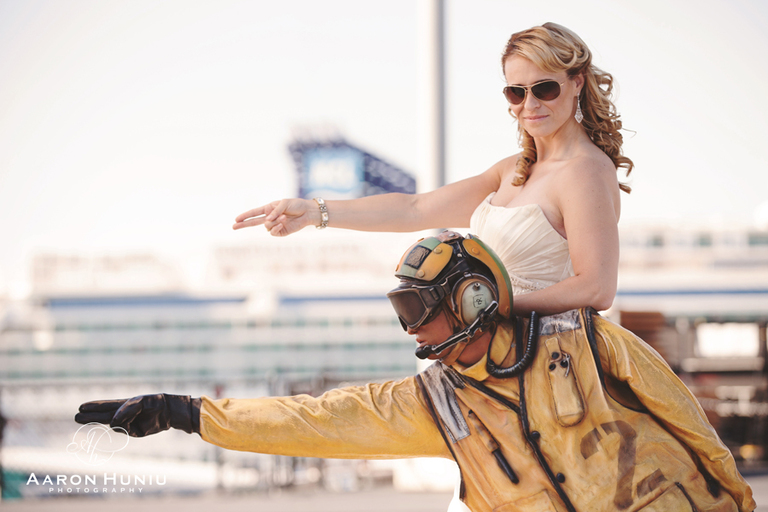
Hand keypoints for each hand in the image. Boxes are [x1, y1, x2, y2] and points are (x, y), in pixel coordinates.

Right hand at [75, 394, 200, 436]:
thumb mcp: (140, 402)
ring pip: (109, 423)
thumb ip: (126, 410)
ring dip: (96, 421)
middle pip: (103, 415)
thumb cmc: (155, 402)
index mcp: (125, 404)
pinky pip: (122, 429)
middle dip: (90, 416)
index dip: (94, 406)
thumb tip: (112, 423)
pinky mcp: (133, 432)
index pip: (106, 406)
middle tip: (76, 416)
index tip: (81, 406)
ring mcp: (128, 423)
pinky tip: (127, 419)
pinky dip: (121, 424)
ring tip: (81, 418)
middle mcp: (124, 414)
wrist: (169, 411)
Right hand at [233, 198, 316, 235]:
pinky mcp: (281, 232)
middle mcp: (270, 218)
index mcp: (269, 209)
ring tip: (284, 217)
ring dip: (274, 222)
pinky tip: (283, 223)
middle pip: (253, 222)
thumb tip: (267, 221)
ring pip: (266, 227)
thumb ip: (274, 211)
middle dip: (244, 224)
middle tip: (233, 226)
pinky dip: (277, 228)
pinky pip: (273, 232)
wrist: (307, 212)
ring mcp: (275, 226)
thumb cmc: (296, 205)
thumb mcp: (284, 203)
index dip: (245, 216)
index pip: (254, 213)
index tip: (236, 219)